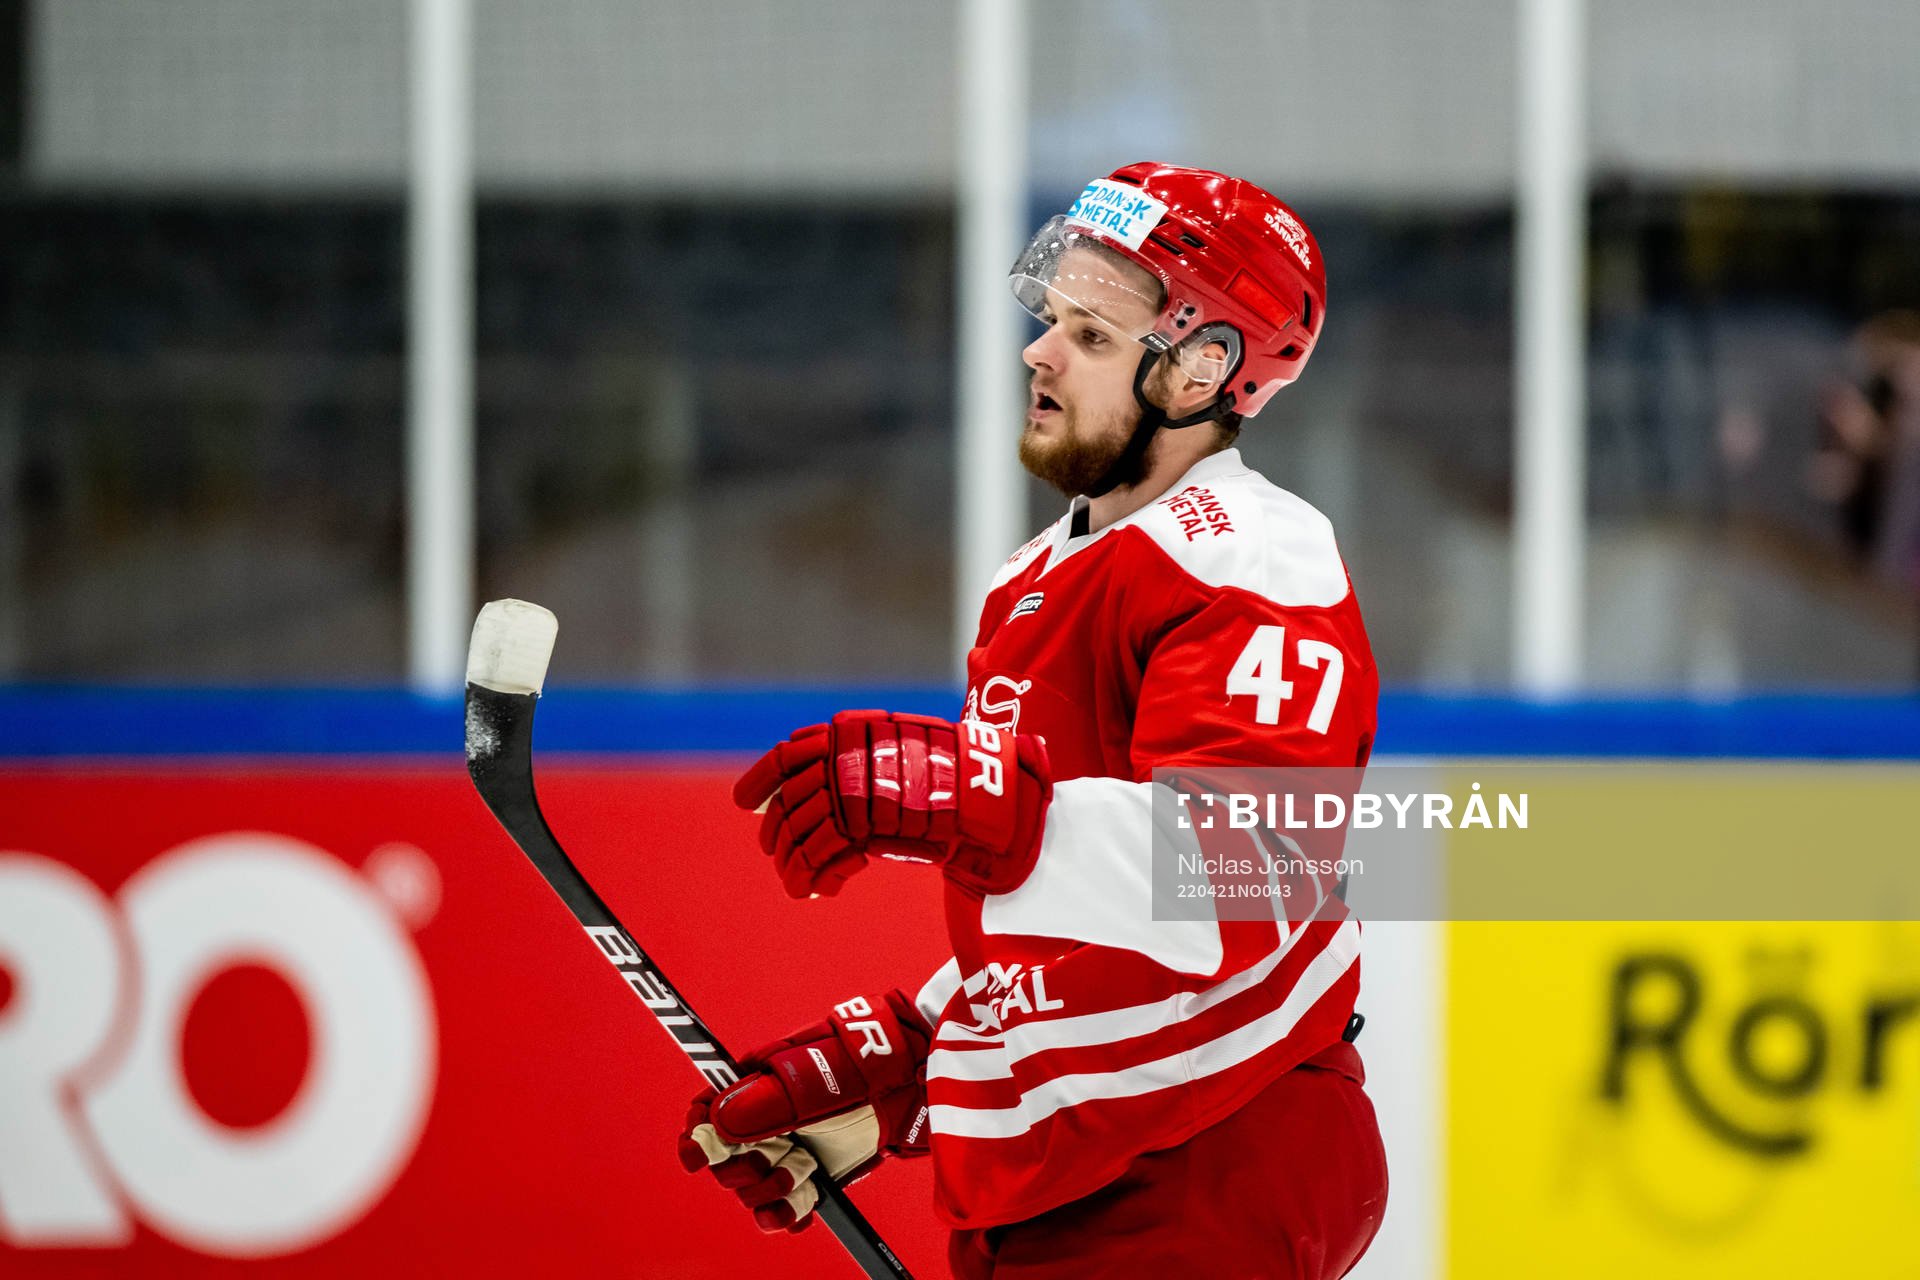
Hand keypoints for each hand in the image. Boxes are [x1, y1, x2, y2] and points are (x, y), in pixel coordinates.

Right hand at [676, 990, 930, 1232]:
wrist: (907, 1083)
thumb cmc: (856, 1069)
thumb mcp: (808, 1082)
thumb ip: (762, 1104)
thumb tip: (715, 1123)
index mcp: (751, 1088)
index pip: (704, 1114)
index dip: (695, 1136)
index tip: (696, 1156)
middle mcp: (764, 1123)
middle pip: (722, 1162)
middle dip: (738, 1170)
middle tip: (765, 1163)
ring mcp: (787, 1150)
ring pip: (749, 1190)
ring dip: (766, 1193)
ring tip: (799, 1176)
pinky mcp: (810, 1176)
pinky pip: (782, 1209)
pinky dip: (787, 1214)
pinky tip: (803, 1207)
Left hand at [732, 710, 1052, 898]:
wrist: (980, 788)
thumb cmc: (948, 774)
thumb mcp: (898, 755)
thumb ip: (860, 770)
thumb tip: (821, 800)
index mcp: (845, 735)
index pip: (787, 756)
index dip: (760, 781)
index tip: (744, 803)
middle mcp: (838, 759)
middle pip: (790, 805)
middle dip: (779, 836)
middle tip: (778, 857)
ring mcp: (846, 791)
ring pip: (800, 834)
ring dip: (794, 865)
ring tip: (799, 884)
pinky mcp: (857, 824)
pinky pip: (819, 856)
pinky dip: (811, 877)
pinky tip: (816, 890)